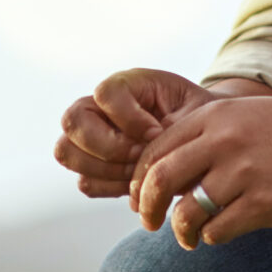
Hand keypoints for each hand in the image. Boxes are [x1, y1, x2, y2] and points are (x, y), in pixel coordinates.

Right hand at [54, 68, 215, 200]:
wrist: (204, 141)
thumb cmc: (200, 121)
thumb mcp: (197, 112)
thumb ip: (171, 126)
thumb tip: (144, 152)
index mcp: (127, 85)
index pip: (104, 93)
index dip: (129, 118)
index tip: (159, 133)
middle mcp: (100, 108)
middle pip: (72, 121)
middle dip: (108, 146)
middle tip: (141, 156)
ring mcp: (91, 138)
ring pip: (68, 153)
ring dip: (107, 169)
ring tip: (141, 171)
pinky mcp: (94, 167)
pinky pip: (86, 182)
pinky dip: (111, 187)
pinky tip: (137, 183)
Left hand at [131, 95, 271, 249]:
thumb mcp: (241, 116)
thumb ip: (201, 139)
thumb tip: (158, 180)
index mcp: (213, 116)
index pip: (154, 151)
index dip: (140, 180)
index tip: (140, 197)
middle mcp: (224, 141)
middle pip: (160, 181)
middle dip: (147, 209)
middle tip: (148, 222)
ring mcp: (244, 173)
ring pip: (187, 213)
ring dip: (181, 231)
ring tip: (187, 237)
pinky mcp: (264, 204)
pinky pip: (218, 230)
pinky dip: (210, 237)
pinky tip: (217, 233)